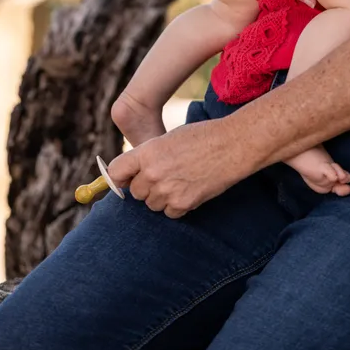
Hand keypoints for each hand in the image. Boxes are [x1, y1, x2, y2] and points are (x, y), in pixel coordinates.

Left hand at [108, 119, 249, 218]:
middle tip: (167, 175)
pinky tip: (191, 188)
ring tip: (182, 179)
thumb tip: (134, 174)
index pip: (116, 172)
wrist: (233, 144)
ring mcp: (167, 190)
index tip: (124, 181)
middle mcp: (152, 173)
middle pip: (135, 192)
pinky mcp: (182, 204)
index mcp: (147, 152)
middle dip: (146, 187)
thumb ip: (148, 156)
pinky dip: (178, 205)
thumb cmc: (203, 137)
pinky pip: (169, 213)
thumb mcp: (169, 138)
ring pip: (152, 204)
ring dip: (162, 197)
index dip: (119, 178)